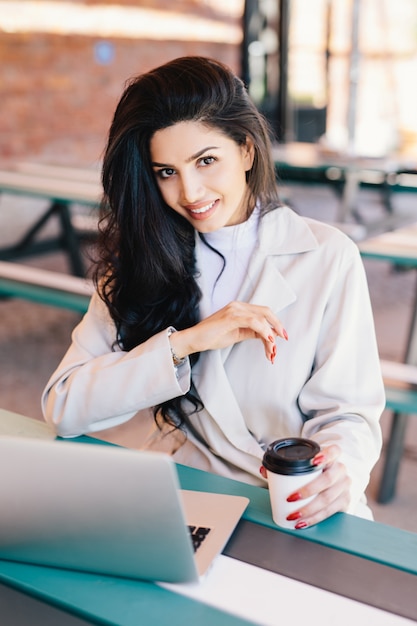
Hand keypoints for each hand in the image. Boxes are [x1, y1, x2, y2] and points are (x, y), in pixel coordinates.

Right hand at [170, 301, 287, 363]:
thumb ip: (251, 332)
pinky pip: (253, 321)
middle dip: (278, 325)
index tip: (281, 336)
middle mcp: (238, 306)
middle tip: (284, 338)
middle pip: (266, 312)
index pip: (263, 313)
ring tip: (272, 348)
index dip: (275, 323)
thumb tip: (267, 335)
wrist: (194, 339)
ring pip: (261, 317)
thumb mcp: (237, 334)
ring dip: (271, 333)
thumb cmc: (212, 337)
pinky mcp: (231, 317)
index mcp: (240, 308)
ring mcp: (234, 310)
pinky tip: (268, 339)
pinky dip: (263, 330)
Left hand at [260, 444, 350, 527]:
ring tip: (294, 515)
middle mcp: (341, 470)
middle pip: (328, 479)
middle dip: (308, 490)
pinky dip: (315, 518)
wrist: (333, 478)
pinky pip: (330, 512)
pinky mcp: (345, 501)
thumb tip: (264, 470)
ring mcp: (344, 486)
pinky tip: (304, 522)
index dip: (326, 456)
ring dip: (309, 510)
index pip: (334, 451)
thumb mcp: (304, 463)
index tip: (314, 462)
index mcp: (332, 456)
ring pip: (328, 498)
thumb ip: (283, 465)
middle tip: (290, 498)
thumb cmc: (315, 469)